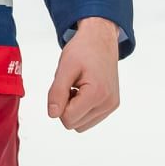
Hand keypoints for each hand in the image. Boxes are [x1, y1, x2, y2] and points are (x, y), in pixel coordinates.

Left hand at [45, 17, 121, 132]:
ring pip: (81, 125)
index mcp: (97, 94)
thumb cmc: (83, 50)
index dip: (59, 103)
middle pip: (74, 124)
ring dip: (74, 109)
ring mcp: (111, 106)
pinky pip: (90, 119)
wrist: (100, 40)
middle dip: (66, 107)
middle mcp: (108, 103)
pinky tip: (84, 91)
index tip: (64, 85)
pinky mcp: (111, 105)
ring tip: (77, 88)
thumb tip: (52, 114)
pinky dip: (82, 108)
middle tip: (70, 85)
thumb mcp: (65, 67)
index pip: (68, 119)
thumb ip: (57, 92)